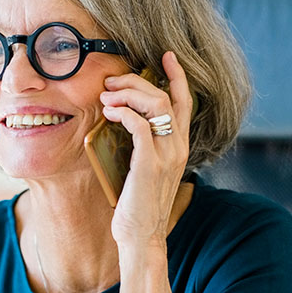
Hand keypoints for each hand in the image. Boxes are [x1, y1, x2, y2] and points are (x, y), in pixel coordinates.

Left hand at [99, 51, 191, 250]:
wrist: (142, 236)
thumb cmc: (139, 206)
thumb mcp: (146, 171)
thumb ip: (145, 148)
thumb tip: (126, 125)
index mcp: (180, 146)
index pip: (185, 102)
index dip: (178, 76)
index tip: (166, 56)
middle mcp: (178, 147)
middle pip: (166, 96)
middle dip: (137, 81)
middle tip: (111, 82)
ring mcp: (167, 155)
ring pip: (155, 105)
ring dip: (127, 93)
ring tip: (106, 96)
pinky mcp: (150, 163)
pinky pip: (139, 125)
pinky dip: (123, 112)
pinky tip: (108, 113)